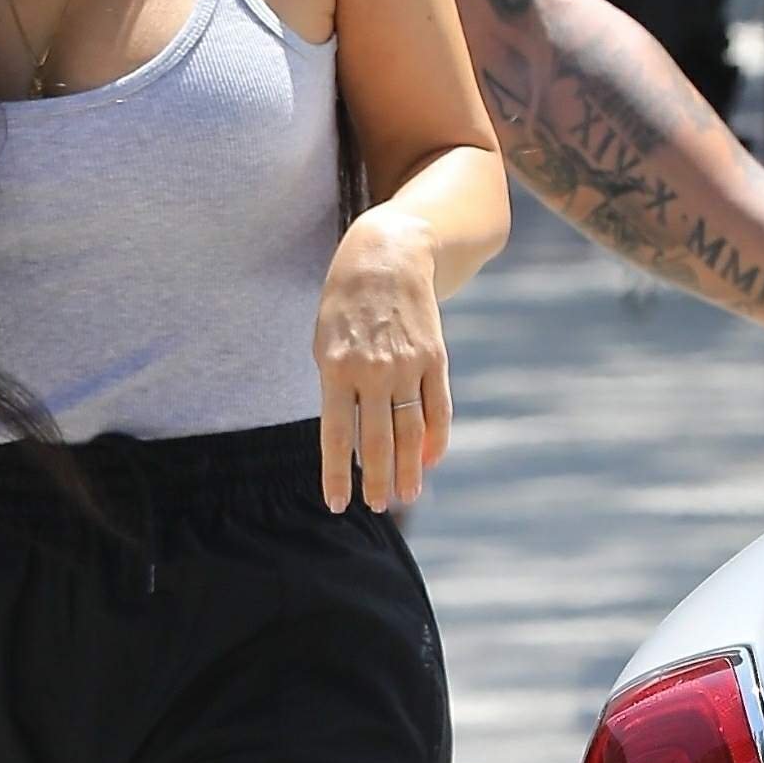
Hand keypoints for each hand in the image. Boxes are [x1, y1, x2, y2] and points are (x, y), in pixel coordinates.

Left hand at [314, 209, 451, 513]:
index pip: (335, 435)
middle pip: (376, 440)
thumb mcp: (324, 341)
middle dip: (376, 480)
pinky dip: (435, 439)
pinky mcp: (434, 357)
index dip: (336, 475)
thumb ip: (335, 389)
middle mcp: (373, 370)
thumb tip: (349, 439)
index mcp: (336, 368)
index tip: (337, 505)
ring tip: (406, 496)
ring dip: (408, 469)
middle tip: (376, 507)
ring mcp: (407, 364)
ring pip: (410, 431)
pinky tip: (429, 461)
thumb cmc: (345, 306)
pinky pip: (438, 408)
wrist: (387, 255)